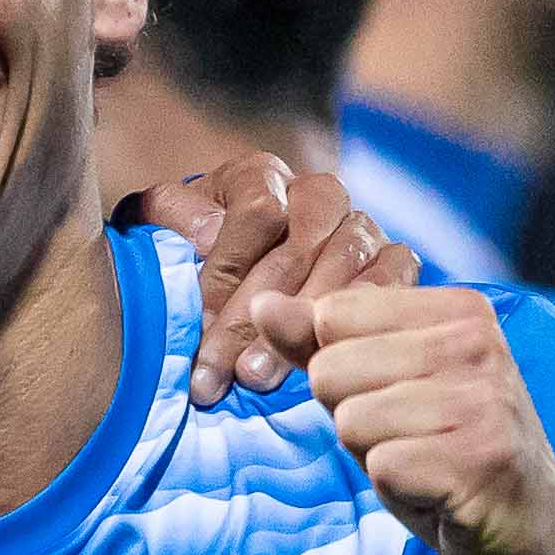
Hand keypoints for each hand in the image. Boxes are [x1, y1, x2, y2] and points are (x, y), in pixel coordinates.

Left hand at [133, 152, 412, 402]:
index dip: (226, 271)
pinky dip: (361, 316)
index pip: (258, 212)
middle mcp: (317, 194)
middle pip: (298, 245)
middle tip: (222, 371)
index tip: (198, 325)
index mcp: (260, 176)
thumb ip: (169, 223)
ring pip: (345, 263)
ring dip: (300, 326)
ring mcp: (360, 227)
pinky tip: (322, 357)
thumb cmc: (189, 265)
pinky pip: (393, 278)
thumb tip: (207, 235)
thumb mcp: (161, 235)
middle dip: (253, 316)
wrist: (230, 294)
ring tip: (258, 377)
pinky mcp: (393, 260)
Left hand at [291, 283, 554, 554]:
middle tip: (415, 445)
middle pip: (331, 369)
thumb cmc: (448, 461)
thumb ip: (320, 345)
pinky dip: (400, 493)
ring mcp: (483, 399)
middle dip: (355, 422)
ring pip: (351, 420)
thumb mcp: (382, 391)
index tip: (400, 402)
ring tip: (428, 469)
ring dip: (377, 459)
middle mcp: (477, 343)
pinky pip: (382, 468)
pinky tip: (442, 496)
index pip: (331, 316)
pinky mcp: (479, 459)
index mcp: (460, 311)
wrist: (530, 542)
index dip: (343, 376)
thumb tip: (262, 303)